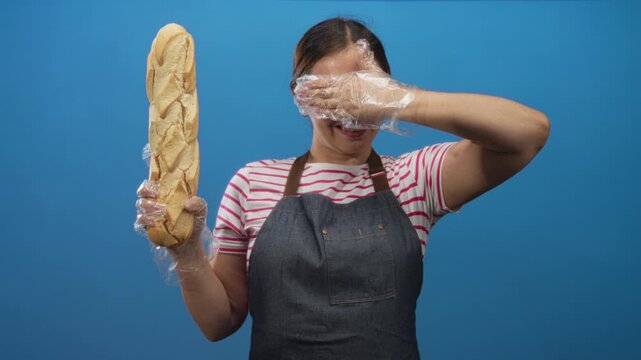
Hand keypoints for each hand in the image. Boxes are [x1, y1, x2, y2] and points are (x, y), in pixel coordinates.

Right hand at [134, 179, 213, 275]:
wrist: (190, 243)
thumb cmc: (193, 222)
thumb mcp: (201, 211)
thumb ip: (198, 204)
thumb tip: (187, 203)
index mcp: (166, 194)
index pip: (154, 182)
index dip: (152, 181)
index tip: (158, 185)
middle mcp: (155, 202)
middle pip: (142, 192)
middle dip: (146, 192)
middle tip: (156, 195)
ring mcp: (150, 214)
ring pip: (140, 205)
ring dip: (148, 206)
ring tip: (160, 210)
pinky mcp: (148, 227)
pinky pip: (140, 221)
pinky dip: (145, 220)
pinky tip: (154, 221)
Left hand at [293, 39, 415, 128]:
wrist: (394, 100)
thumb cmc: (386, 85)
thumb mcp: (374, 69)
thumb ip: (365, 59)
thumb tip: (361, 44)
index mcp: (349, 80)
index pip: (327, 80)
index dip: (314, 81)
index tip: (304, 81)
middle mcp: (346, 90)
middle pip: (323, 91)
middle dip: (309, 92)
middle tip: (297, 92)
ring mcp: (347, 102)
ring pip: (325, 102)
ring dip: (312, 102)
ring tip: (301, 101)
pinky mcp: (351, 113)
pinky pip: (334, 113)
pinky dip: (323, 113)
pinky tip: (314, 112)